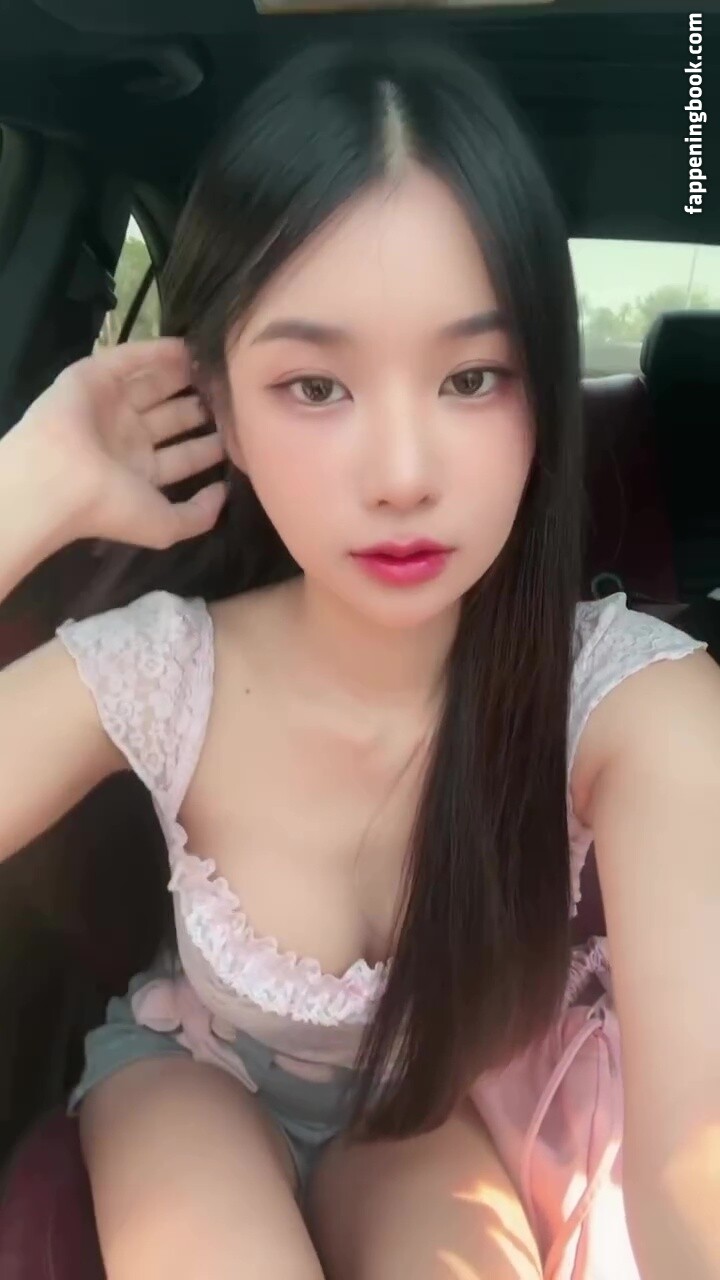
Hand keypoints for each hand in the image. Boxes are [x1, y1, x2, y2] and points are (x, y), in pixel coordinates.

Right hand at [10, 338, 226, 549]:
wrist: (59, 480)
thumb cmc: (112, 506)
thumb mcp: (165, 526)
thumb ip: (199, 515)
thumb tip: (225, 494)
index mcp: (140, 472)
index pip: (183, 455)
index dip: (210, 445)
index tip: (241, 430)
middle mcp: (126, 438)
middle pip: (172, 417)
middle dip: (200, 407)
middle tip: (231, 394)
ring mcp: (109, 407)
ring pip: (153, 386)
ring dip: (182, 377)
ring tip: (214, 366)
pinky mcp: (93, 377)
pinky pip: (129, 360)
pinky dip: (156, 352)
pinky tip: (186, 346)